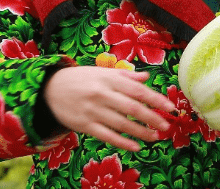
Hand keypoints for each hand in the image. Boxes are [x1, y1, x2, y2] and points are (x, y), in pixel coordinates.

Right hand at [44, 66, 176, 151]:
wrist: (49, 88)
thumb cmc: (81, 79)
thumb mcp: (102, 72)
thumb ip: (125, 76)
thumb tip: (146, 78)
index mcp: (109, 79)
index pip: (138, 90)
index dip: (156, 99)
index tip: (170, 107)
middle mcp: (102, 94)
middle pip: (132, 108)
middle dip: (152, 118)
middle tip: (166, 126)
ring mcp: (93, 111)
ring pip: (121, 124)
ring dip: (141, 132)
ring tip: (155, 137)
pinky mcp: (84, 125)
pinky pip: (107, 136)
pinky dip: (122, 142)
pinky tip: (135, 146)